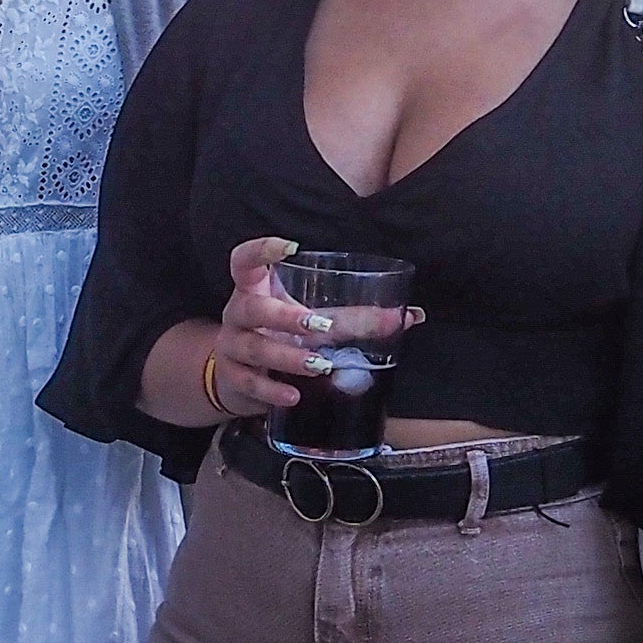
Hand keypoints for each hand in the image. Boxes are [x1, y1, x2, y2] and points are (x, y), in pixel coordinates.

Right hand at [200, 235, 399, 420]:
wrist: (239, 376)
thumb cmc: (282, 336)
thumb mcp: (312, 321)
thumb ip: (356, 319)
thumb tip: (410, 316)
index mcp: (256, 288)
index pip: (245, 260)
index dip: (262, 250)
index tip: (291, 247)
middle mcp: (239, 313)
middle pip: (252, 308)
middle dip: (285, 316)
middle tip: (319, 325)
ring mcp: (231, 345)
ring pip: (254, 346)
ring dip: (288, 356)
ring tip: (319, 365)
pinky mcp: (231, 376)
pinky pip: (249, 382)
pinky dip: (272, 390)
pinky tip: (293, 395)